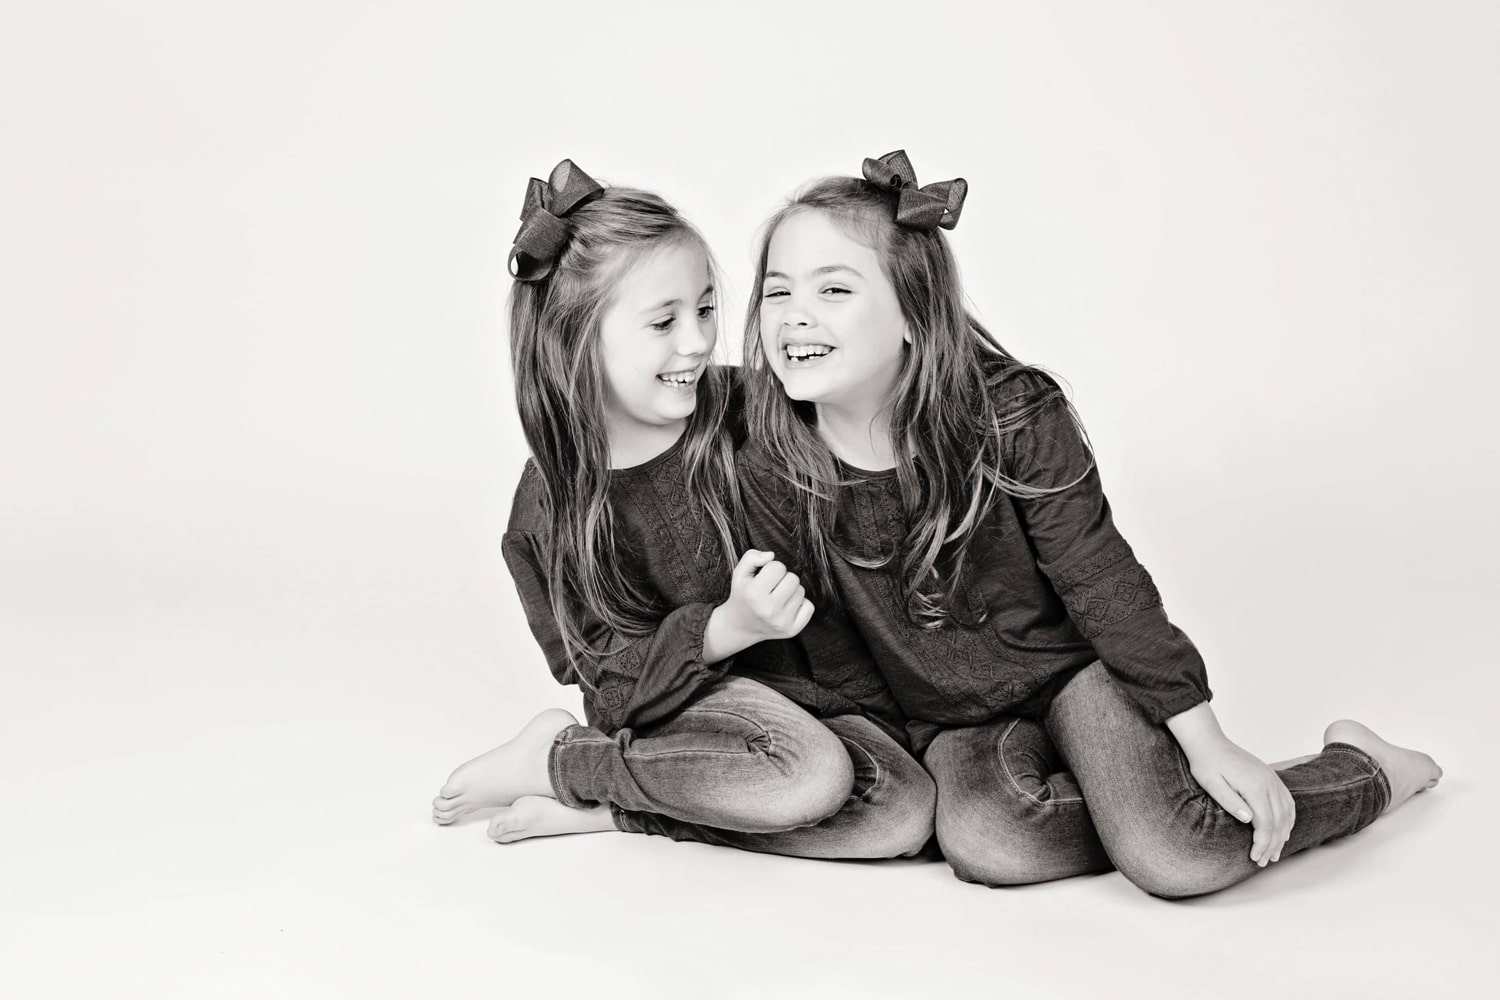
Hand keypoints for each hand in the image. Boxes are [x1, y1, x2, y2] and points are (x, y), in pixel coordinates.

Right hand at [702, 550, 814, 661]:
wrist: (740, 627)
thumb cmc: (743, 596)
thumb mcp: (739, 574)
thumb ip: (752, 557)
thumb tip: (772, 555)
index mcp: (753, 594)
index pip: (778, 567)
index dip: (771, 569)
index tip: (764, 578)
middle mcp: (768, 610)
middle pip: (793, 578)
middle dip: (783, 579)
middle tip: (772, 588)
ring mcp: (781, 622)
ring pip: (801, 591)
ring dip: (791, 591)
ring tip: (777, 598)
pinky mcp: (792, 630)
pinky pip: (809, 606)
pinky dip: (800, 604)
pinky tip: (787, 607)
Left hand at [1184, 735, 1295, 865]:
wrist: (1209, 742)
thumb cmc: (1206, 764)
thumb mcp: (1211, 784)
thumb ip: (1230, 802)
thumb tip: (1249, 820)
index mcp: (1254, 786)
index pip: (1266, 823)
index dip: (1262, 843)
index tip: (1255, 857)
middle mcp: (1268, 782)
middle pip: (1279, 821)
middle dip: (1273, 844)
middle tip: (1264, 861)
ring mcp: (1272, 779)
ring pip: (1287, 813)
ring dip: (1283, 834)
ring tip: (1274, 852)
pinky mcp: (1271, 777)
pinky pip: (1287, 801)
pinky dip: (1288, 819)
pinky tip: (1283, 831)